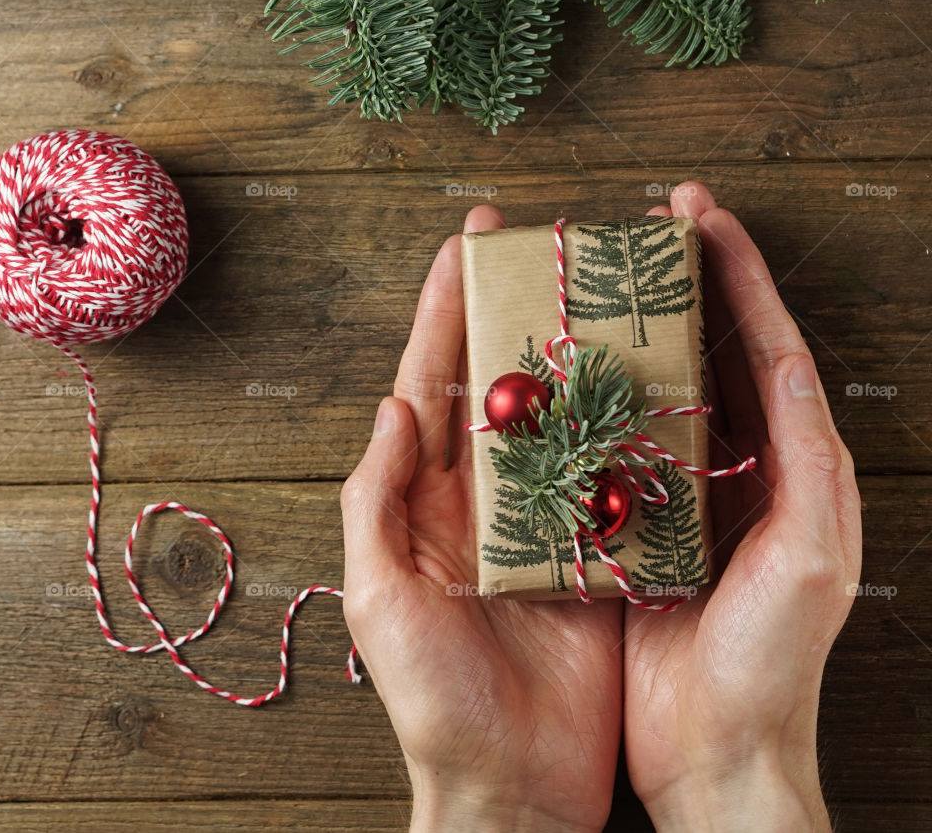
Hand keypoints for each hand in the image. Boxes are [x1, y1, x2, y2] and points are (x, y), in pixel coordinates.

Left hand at [340, 205, 621, 832]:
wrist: (512, 783)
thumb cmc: (434, 702)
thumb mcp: (383, 600)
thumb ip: (375, 501)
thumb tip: (391, 405)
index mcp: (429, 499)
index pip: (433, 381)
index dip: (446, 310)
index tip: (464, 245)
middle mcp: (487, 496)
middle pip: (500, 380)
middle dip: (510, 307)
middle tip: (531, 240)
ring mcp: (546, 518)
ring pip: (560, 414)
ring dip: (574, 351)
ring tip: (592, 287)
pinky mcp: (598, 548)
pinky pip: (612, 471)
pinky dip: (624, 422)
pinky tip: (644, 377)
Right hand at [624, 182, 861, 831]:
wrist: (719, 749)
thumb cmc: (774, 662)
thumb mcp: (814, 558)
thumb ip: (812, 461)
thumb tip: (793, 362)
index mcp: (792, 461)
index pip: (765, 342)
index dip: (737, 273)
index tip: (702, 214)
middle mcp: (737, 464)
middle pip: (711, 348)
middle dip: (686, 279)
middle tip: (651, 222)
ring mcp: (681, 488)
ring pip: (659, 384)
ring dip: (635, 325)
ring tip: (602, 276)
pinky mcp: (633, 517)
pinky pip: (612, 439)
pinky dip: (592, 394)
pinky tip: (561, 367)